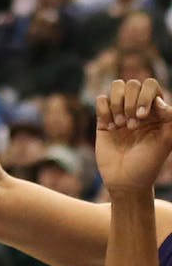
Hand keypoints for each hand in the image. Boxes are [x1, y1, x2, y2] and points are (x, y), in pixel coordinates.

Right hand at [96, 78, 171, 192]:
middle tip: (132, 126)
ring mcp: (120, 112)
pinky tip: (110, 128)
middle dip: (131, 102)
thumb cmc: (148, 164)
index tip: (143, 117)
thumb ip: (170, 120)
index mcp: (156, 112)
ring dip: (117, 104)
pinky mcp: (103, 118)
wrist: (125, 181)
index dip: (146, 96)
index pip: (151, 86)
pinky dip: (104, 110)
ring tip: (120, 125)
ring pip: (116, 87)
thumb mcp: (165, 143)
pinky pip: (100, 99)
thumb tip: (159, 101)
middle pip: (132, 84)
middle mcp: (138, 108)